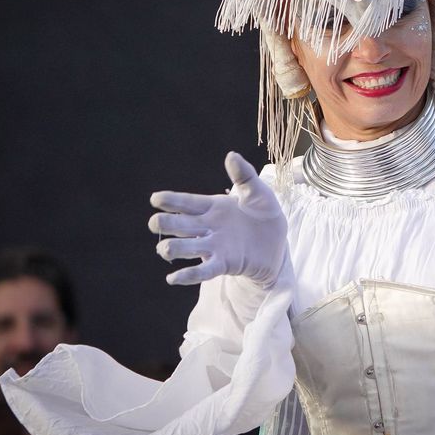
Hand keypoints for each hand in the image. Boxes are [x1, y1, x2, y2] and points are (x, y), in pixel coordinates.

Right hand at [148, 152, 287, 287]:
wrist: (279, 242)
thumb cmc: (264, 214)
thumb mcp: (258, 192)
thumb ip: (244, 176)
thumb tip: (231, 155)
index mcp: (212, 206)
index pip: (187, 202)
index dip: (170, 200)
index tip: (155, 199)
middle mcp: (207, 226)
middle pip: (179, 225)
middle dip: (165, 223)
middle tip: (156, 223)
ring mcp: (213, 246)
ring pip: (186, 247)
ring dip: (173, 249)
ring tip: (165, 250)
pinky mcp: (224, 264)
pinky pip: (203, 270)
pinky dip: (187, 275)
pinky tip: (173, 279)